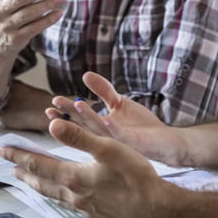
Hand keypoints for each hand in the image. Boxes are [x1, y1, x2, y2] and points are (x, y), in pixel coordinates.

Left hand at [0, 119, 174, 217]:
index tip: (3, 150)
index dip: (19, 156)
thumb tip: (52, 125)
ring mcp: (84, 206)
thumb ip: (79, 137)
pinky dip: (56, 194)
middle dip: (23, 171)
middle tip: (10, 166)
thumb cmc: (135, 178)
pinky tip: (62, 194)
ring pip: (52, 194)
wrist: (156, 209)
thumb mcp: (108, 149)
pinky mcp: (96, 212)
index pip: (37, 164)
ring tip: (29, 179)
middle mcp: (74, 194)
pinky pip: (67, 202)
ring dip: (38, 184)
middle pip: (40, 182)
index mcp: (73, 177)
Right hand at [46, 72, 189, 167]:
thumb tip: (85, 75)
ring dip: (88, 118)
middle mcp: (105, 135)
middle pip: (83, 124)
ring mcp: (118, 141)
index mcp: (100, 126)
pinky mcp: (132, 143)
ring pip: (99, 130)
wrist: (165, 141)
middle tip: (53, 107)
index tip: (52, 103)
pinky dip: (113, 129)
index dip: (66, 110)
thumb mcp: (120, 102)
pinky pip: (121, 136)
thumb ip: (104, 90)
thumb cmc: (141, 125)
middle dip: (68, 115)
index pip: (79, 117)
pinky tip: (107, 120)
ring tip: (77, 105)